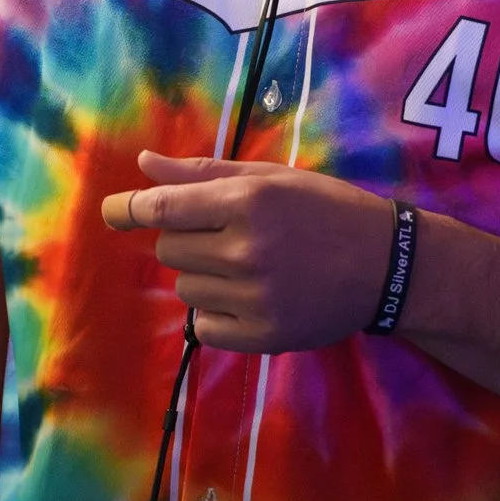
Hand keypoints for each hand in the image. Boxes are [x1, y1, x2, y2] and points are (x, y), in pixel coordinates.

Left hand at [100, 151, 395, 353]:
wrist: (387, 264)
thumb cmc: (328, 209)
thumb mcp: (273, 179)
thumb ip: (206, 173)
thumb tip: (144, 165)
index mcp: (251, 201)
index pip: (164, 208)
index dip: (129, 209)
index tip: (112, 211)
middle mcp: (248, 248)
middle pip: (170, 249)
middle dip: (189, 239)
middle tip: (231, 235)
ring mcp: (255, 296)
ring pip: (184, 289)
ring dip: (203, 277)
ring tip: (248, 267)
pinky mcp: (262, 335)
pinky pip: (202, 326)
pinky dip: (216, 314)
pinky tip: (250, 297)